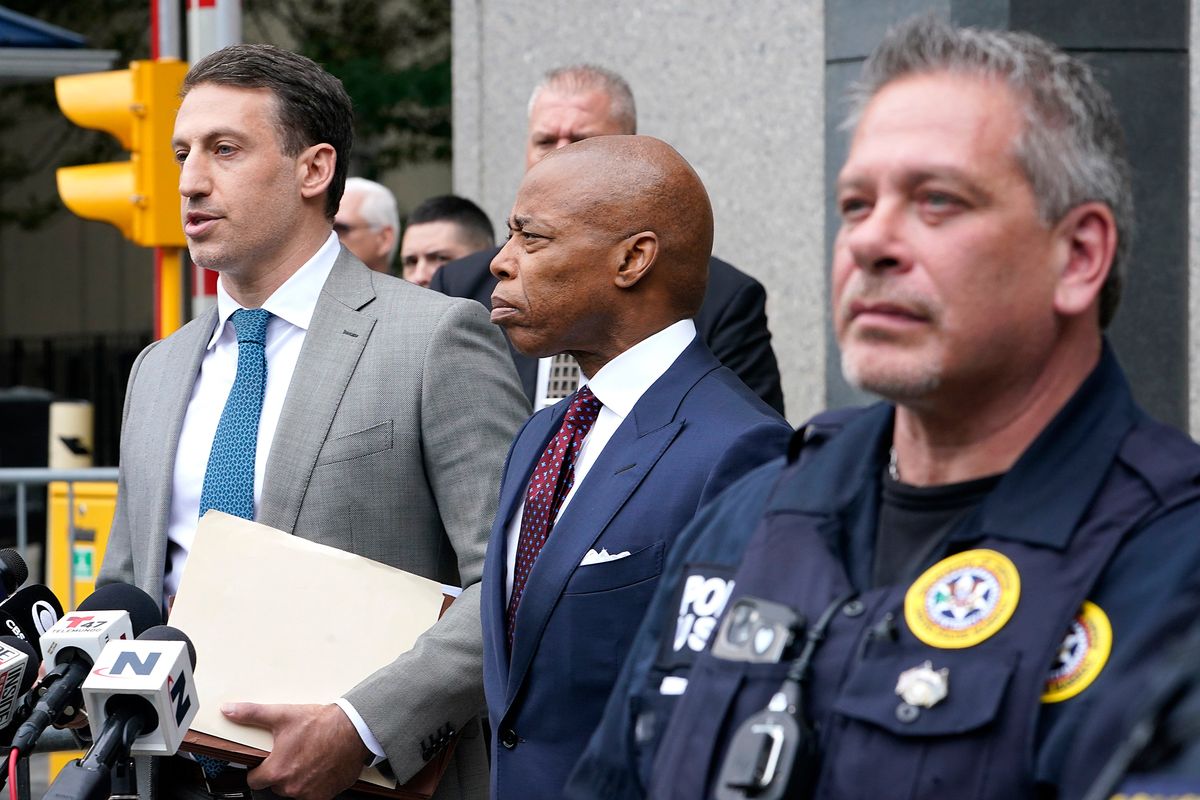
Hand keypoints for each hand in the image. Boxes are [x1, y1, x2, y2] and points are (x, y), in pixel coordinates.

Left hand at [222, 702, 369, 799]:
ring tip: (309, 757)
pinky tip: (321, 766)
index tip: (266, 762)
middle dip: (281, 772)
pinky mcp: (326, 795)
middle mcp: (291, 787)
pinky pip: (314, 794)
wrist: (354, 729)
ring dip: (298, 778)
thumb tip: (229, 710)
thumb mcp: (283, 715)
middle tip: (293, 753)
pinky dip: (316, 783)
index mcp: (277, 771)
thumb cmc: (321, 724)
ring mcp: (310, 794)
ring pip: (294, 790)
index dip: (259, 770)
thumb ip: (252, 714)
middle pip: (276, 785)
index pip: (254, 781)